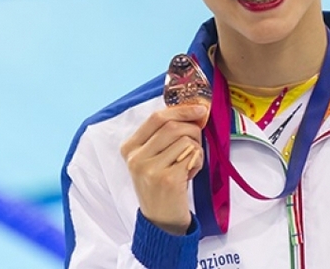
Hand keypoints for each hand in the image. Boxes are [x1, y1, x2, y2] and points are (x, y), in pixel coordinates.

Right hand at [120, 104, 207, 234]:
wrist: (160, 219)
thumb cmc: (162, 183)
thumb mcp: (153, 158)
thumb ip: (165, 135)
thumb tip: (192, 110)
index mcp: (130, 147)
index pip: (156, 117)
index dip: (181, 110)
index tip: (199, 109)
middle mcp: (136, 157)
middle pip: (173, 126)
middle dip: (193, 130)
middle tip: (196, 142)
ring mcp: (150, 168)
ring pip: (185, 140)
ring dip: (196, 149)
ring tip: (189, 163)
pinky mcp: (167, 179)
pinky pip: (192, 155)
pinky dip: (198, 161)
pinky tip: (190, 173)